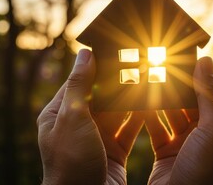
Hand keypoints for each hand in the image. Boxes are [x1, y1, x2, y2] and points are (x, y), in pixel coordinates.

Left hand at [37, 49, 143, 184]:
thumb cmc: (71, 162)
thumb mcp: (72, 118)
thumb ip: (79, 85)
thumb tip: (85, 54)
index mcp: (59, 115)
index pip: (79, 82)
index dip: (96, 67)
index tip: (115, 51)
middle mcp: (77, 125)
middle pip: (101, 96)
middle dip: (119, 82)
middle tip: (139, 62)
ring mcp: (96, 139)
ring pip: (117, 112)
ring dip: (131, 98)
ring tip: (149, 78)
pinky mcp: (114, 152)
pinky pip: (129, 129)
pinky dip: (140, 117)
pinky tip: (153, 103)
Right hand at [146, 57, 212, 184]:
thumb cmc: (203, 172)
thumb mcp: (212, 130)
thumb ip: (208, 96)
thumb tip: (206, 61)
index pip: (210, 95)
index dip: (197, 76)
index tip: (182, 58)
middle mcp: (205, 137)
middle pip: (188, 103)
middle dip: (174, 86)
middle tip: (159, 66)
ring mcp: (184, 145)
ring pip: (170, 114)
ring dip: (159, 99)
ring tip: (146, 79)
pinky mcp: (165, 153)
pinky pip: (156, 128)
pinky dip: (147, 115)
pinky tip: (137, 102)